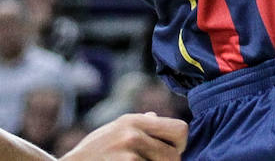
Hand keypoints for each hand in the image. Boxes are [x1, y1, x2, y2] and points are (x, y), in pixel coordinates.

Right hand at [61, 113, 187, 160]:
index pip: (181, 129)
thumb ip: (136, 125)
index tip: (168, 151)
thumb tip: (155, 118)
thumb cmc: (93, 153)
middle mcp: (133, 134)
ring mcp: (129, 156)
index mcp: (133, 121)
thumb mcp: (113, 131)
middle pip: (175, 156)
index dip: (178, 144)